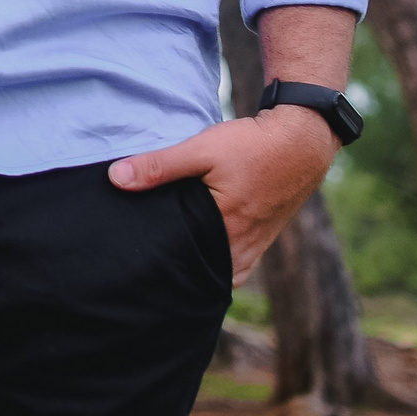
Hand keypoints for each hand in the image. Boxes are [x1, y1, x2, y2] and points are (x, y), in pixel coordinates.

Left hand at [107, 107, 340, 284]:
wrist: (301, 143)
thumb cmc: (251, 145)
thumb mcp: (202, 149)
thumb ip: (159, 166)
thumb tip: (115, 179)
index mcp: (226, 230)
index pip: (184, 264)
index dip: (159, 266)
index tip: (134, 265)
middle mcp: (242, 247)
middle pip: (201, 272)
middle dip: (175, 272)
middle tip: (142, 267)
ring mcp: (254, 247)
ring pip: (218, 271)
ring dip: (196, 268)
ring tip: (165, 263)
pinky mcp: (260, 240)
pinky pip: (233, 265)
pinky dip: (215, 263)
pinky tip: (194, 254)